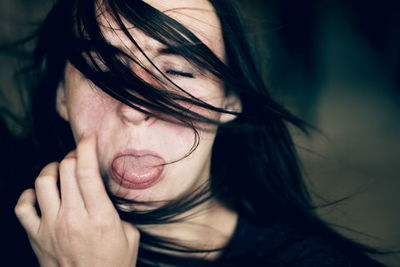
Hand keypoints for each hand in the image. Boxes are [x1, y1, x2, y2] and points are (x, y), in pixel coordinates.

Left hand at [15, 135, 138, 266]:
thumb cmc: (114, 265)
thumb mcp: (130, 236)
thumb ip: (118, 212)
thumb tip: (107, 195)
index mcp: (100, 217)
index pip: (87, 172)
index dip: (87, 148)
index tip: (90, 137)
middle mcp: (73, 218)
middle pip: (66, 170)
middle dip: (73, 154)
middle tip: (79, 155)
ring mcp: (51, 227)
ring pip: (43, 182)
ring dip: (53, 169)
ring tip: (61, 170)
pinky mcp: (36, 236)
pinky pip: (23, 206)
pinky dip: (29, 194)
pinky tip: (40, 193)